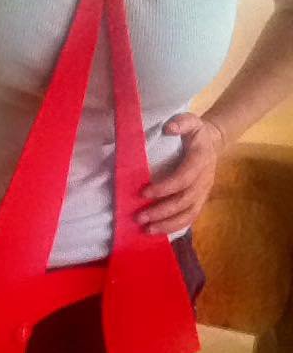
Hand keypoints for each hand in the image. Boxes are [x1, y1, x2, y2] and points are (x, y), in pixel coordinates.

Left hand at [136, 113, 224, 234]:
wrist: (213, 143)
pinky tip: (157, 231)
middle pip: (184, 201)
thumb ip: (181, 122)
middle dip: (161, 211)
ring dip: (167, 224)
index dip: (165, 188)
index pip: (184, 178)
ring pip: (188, 214)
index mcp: (201, 160)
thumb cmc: (196, 133)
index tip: (143, 193)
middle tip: (139, 217)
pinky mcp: (200, 201)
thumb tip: (169, 128)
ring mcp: (203, 193)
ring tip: (147, 230)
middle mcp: (204, 180)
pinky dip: (174, 227)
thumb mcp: (191, 121)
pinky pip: (189, 218)